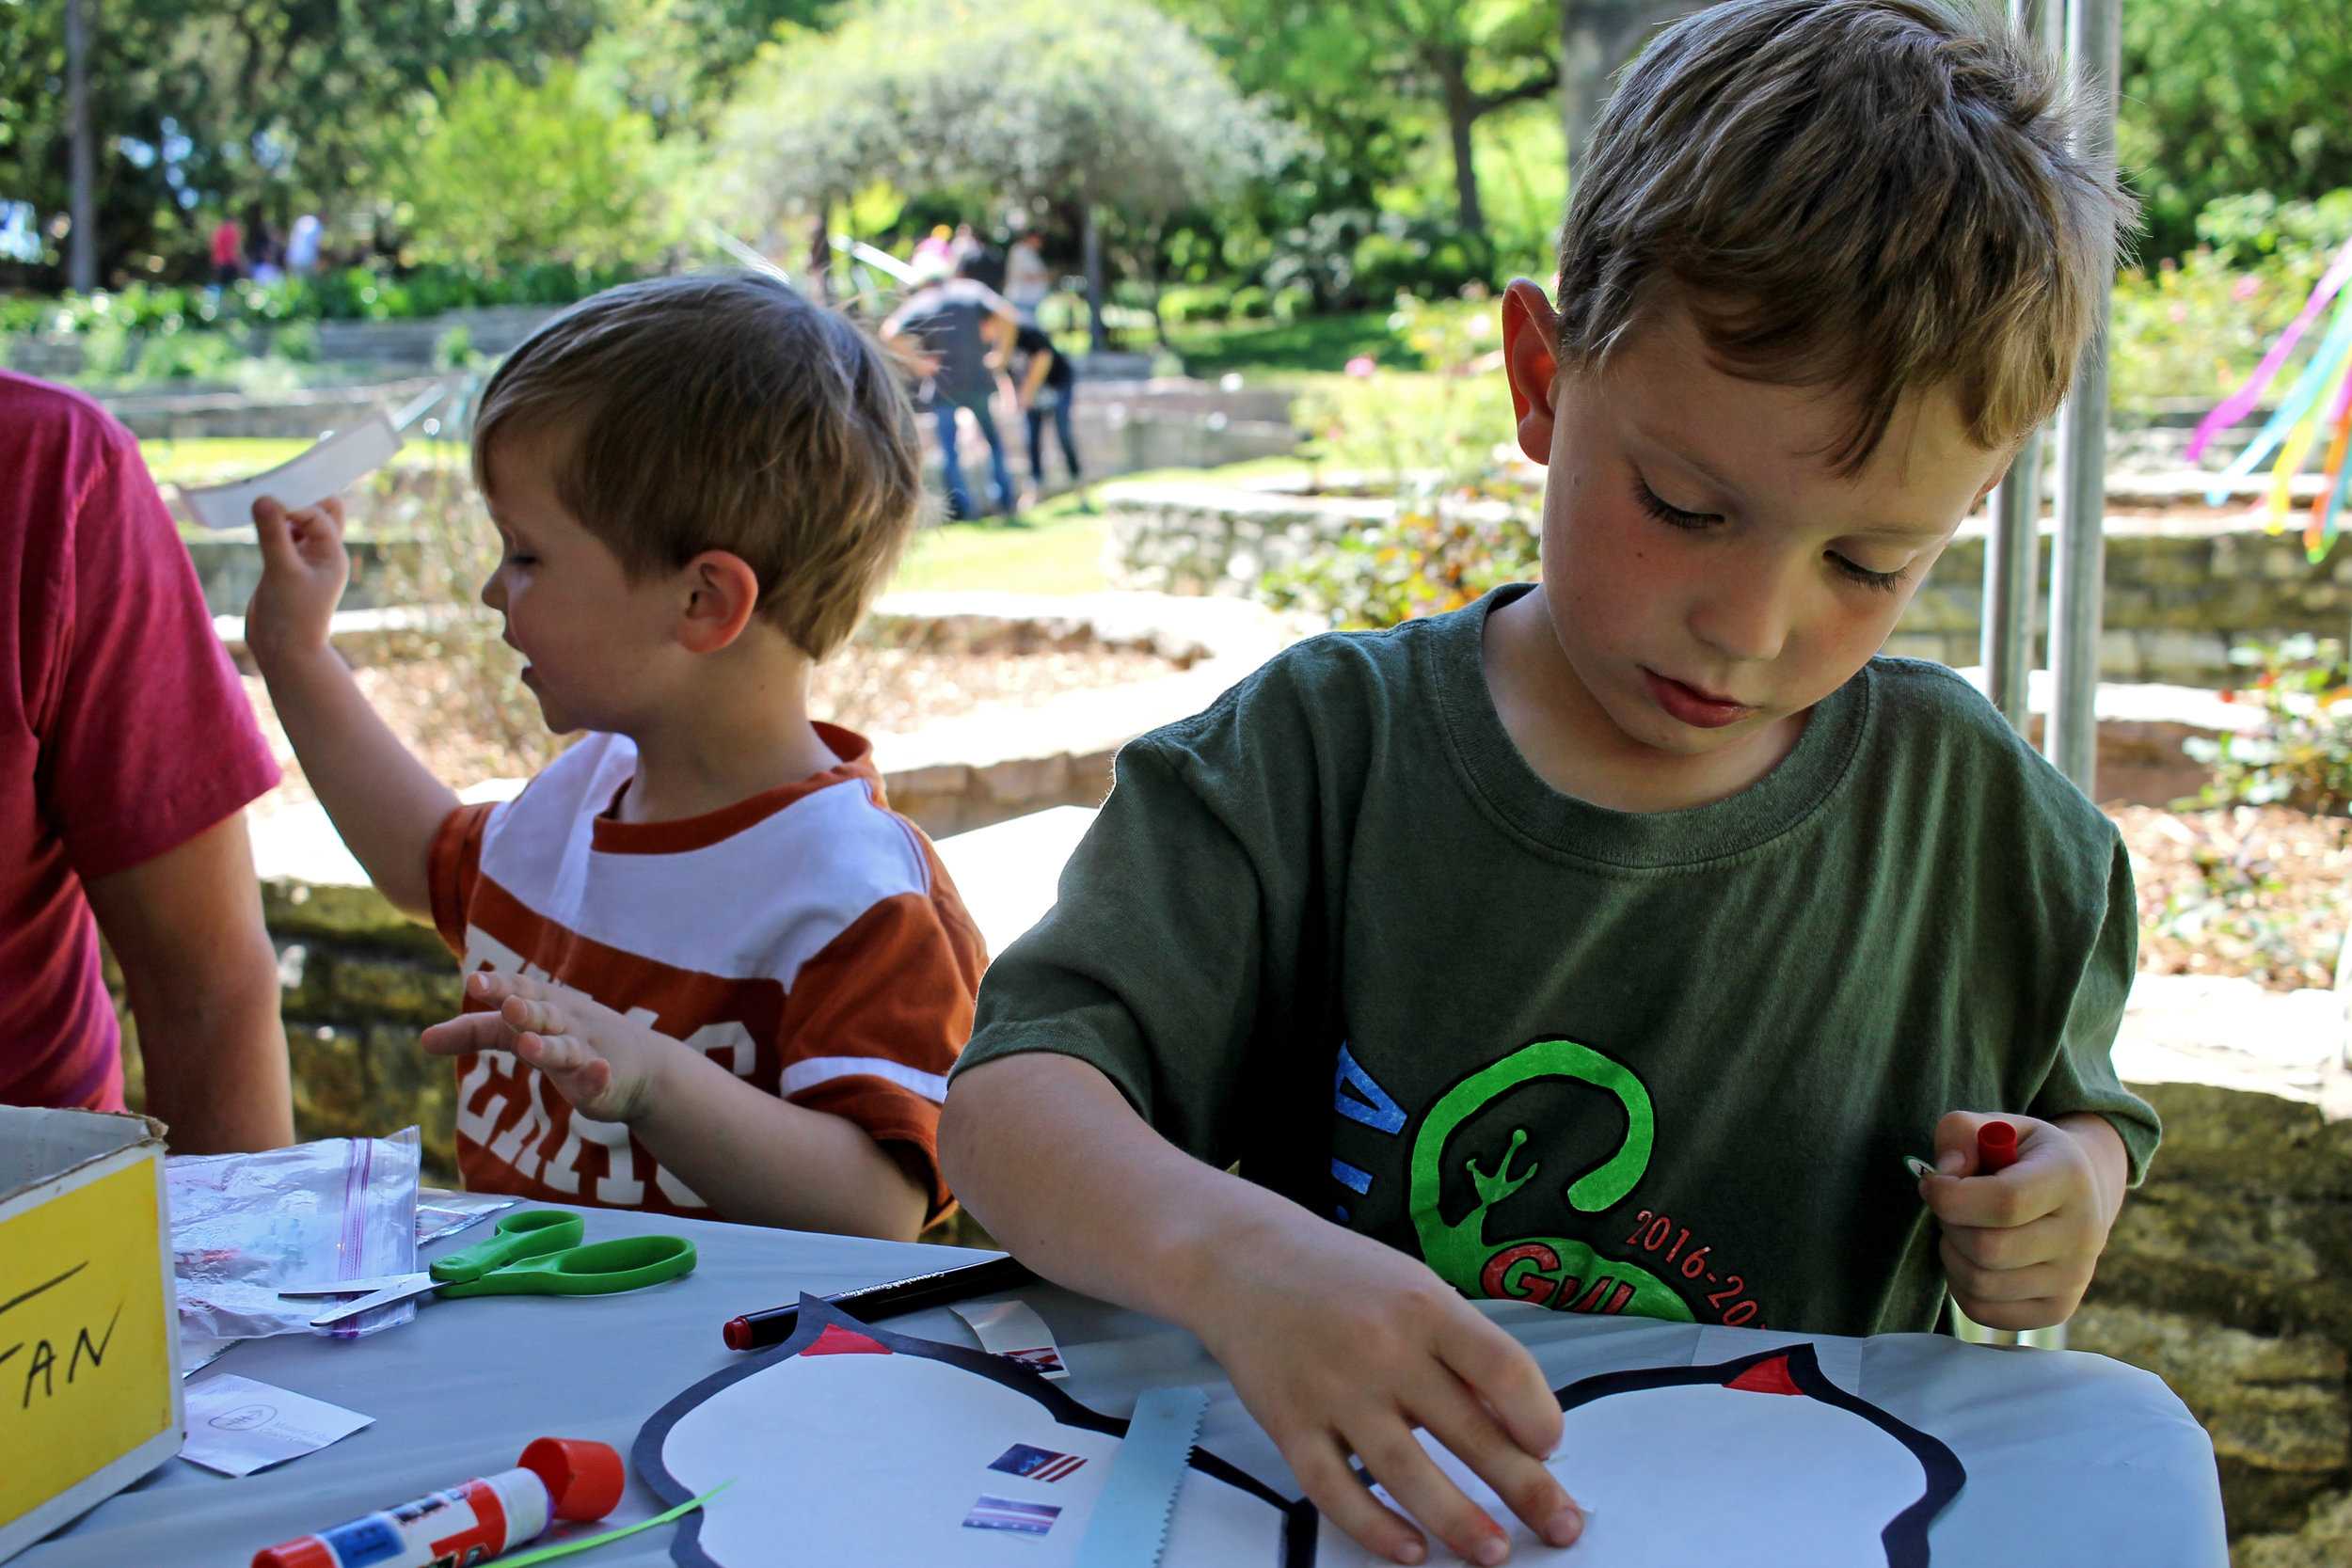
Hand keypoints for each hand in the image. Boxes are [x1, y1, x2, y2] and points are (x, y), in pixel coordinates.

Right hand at [245, 494, 348, 669]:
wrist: (283, 653)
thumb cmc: (290, 616)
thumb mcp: (281, 572)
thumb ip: (272, 534)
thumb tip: (263, 498)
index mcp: (332, 554)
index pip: (318, 514)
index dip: (294, 504)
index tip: (266, 503)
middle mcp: (323, 553)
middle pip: (320, 510)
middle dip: (299, 499)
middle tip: (269, 494)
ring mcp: (304, 558)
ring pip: (299, 522)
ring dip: (282, 511)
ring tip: (258, 505)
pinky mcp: (285, 565)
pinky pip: (282, 535)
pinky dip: (271, 525)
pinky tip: (254, 521)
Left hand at [420, 971, 676, 1123]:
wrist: (639, 1065)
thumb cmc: (569, 1040)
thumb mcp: (520, 1031)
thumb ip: (475, 1033)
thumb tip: (422, 1040)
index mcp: (543, 1005)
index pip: (518, 991)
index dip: (498, 987)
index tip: (474, 982)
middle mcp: (565, 1022)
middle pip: (543, 1014)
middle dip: (526, 1010)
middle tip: (509, 1006)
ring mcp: (588, 1050)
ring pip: (566, 1048)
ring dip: (549, 1046)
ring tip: (529, 1045)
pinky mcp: (605, 1082)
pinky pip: (600, 1079)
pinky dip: (598, 1075)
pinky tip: (598, 1072)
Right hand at [1188, 1216, 1580, 1565]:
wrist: (1240, 1258)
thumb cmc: (1339, 1275)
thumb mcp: (1411, 1286)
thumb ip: (1459, 1347)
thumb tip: (1515, 1421)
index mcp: (1424, 1305)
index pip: (1502, 1367)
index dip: (1537, 1415)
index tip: (1550, 1446)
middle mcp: (1382, 1348)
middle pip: (1467, 1430)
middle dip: (1523, 1488)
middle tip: (1559, 1525)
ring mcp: (1333, 1390)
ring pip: (1406, 1472)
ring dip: (1457, 1521)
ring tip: (1493, 1553)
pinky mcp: (1289, 1425)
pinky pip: (1336, 1490)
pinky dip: (1375, 1528)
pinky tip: (1409, 1550)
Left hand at [1920, 1111, 2123, 1330]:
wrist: (2079, 1193)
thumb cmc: (2022, 1156)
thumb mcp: (1994, 1125)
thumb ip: (1959, 1131)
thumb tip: (1946, 1172)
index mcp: (2070, 1178)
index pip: (2005, 1201)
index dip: (1951, 1195)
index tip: (1931, 1183)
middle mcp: (2083, 1234)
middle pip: (1988, 1249)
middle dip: (1950, 1225)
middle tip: (1950, 1207)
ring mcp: (2074, 1279)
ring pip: (1981, 1284)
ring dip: (1952, 1254)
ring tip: (1963, 1229)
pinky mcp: (2058, 1310)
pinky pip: (1984, 1311)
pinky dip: (1960, 1286)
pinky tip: (1970, 1258)